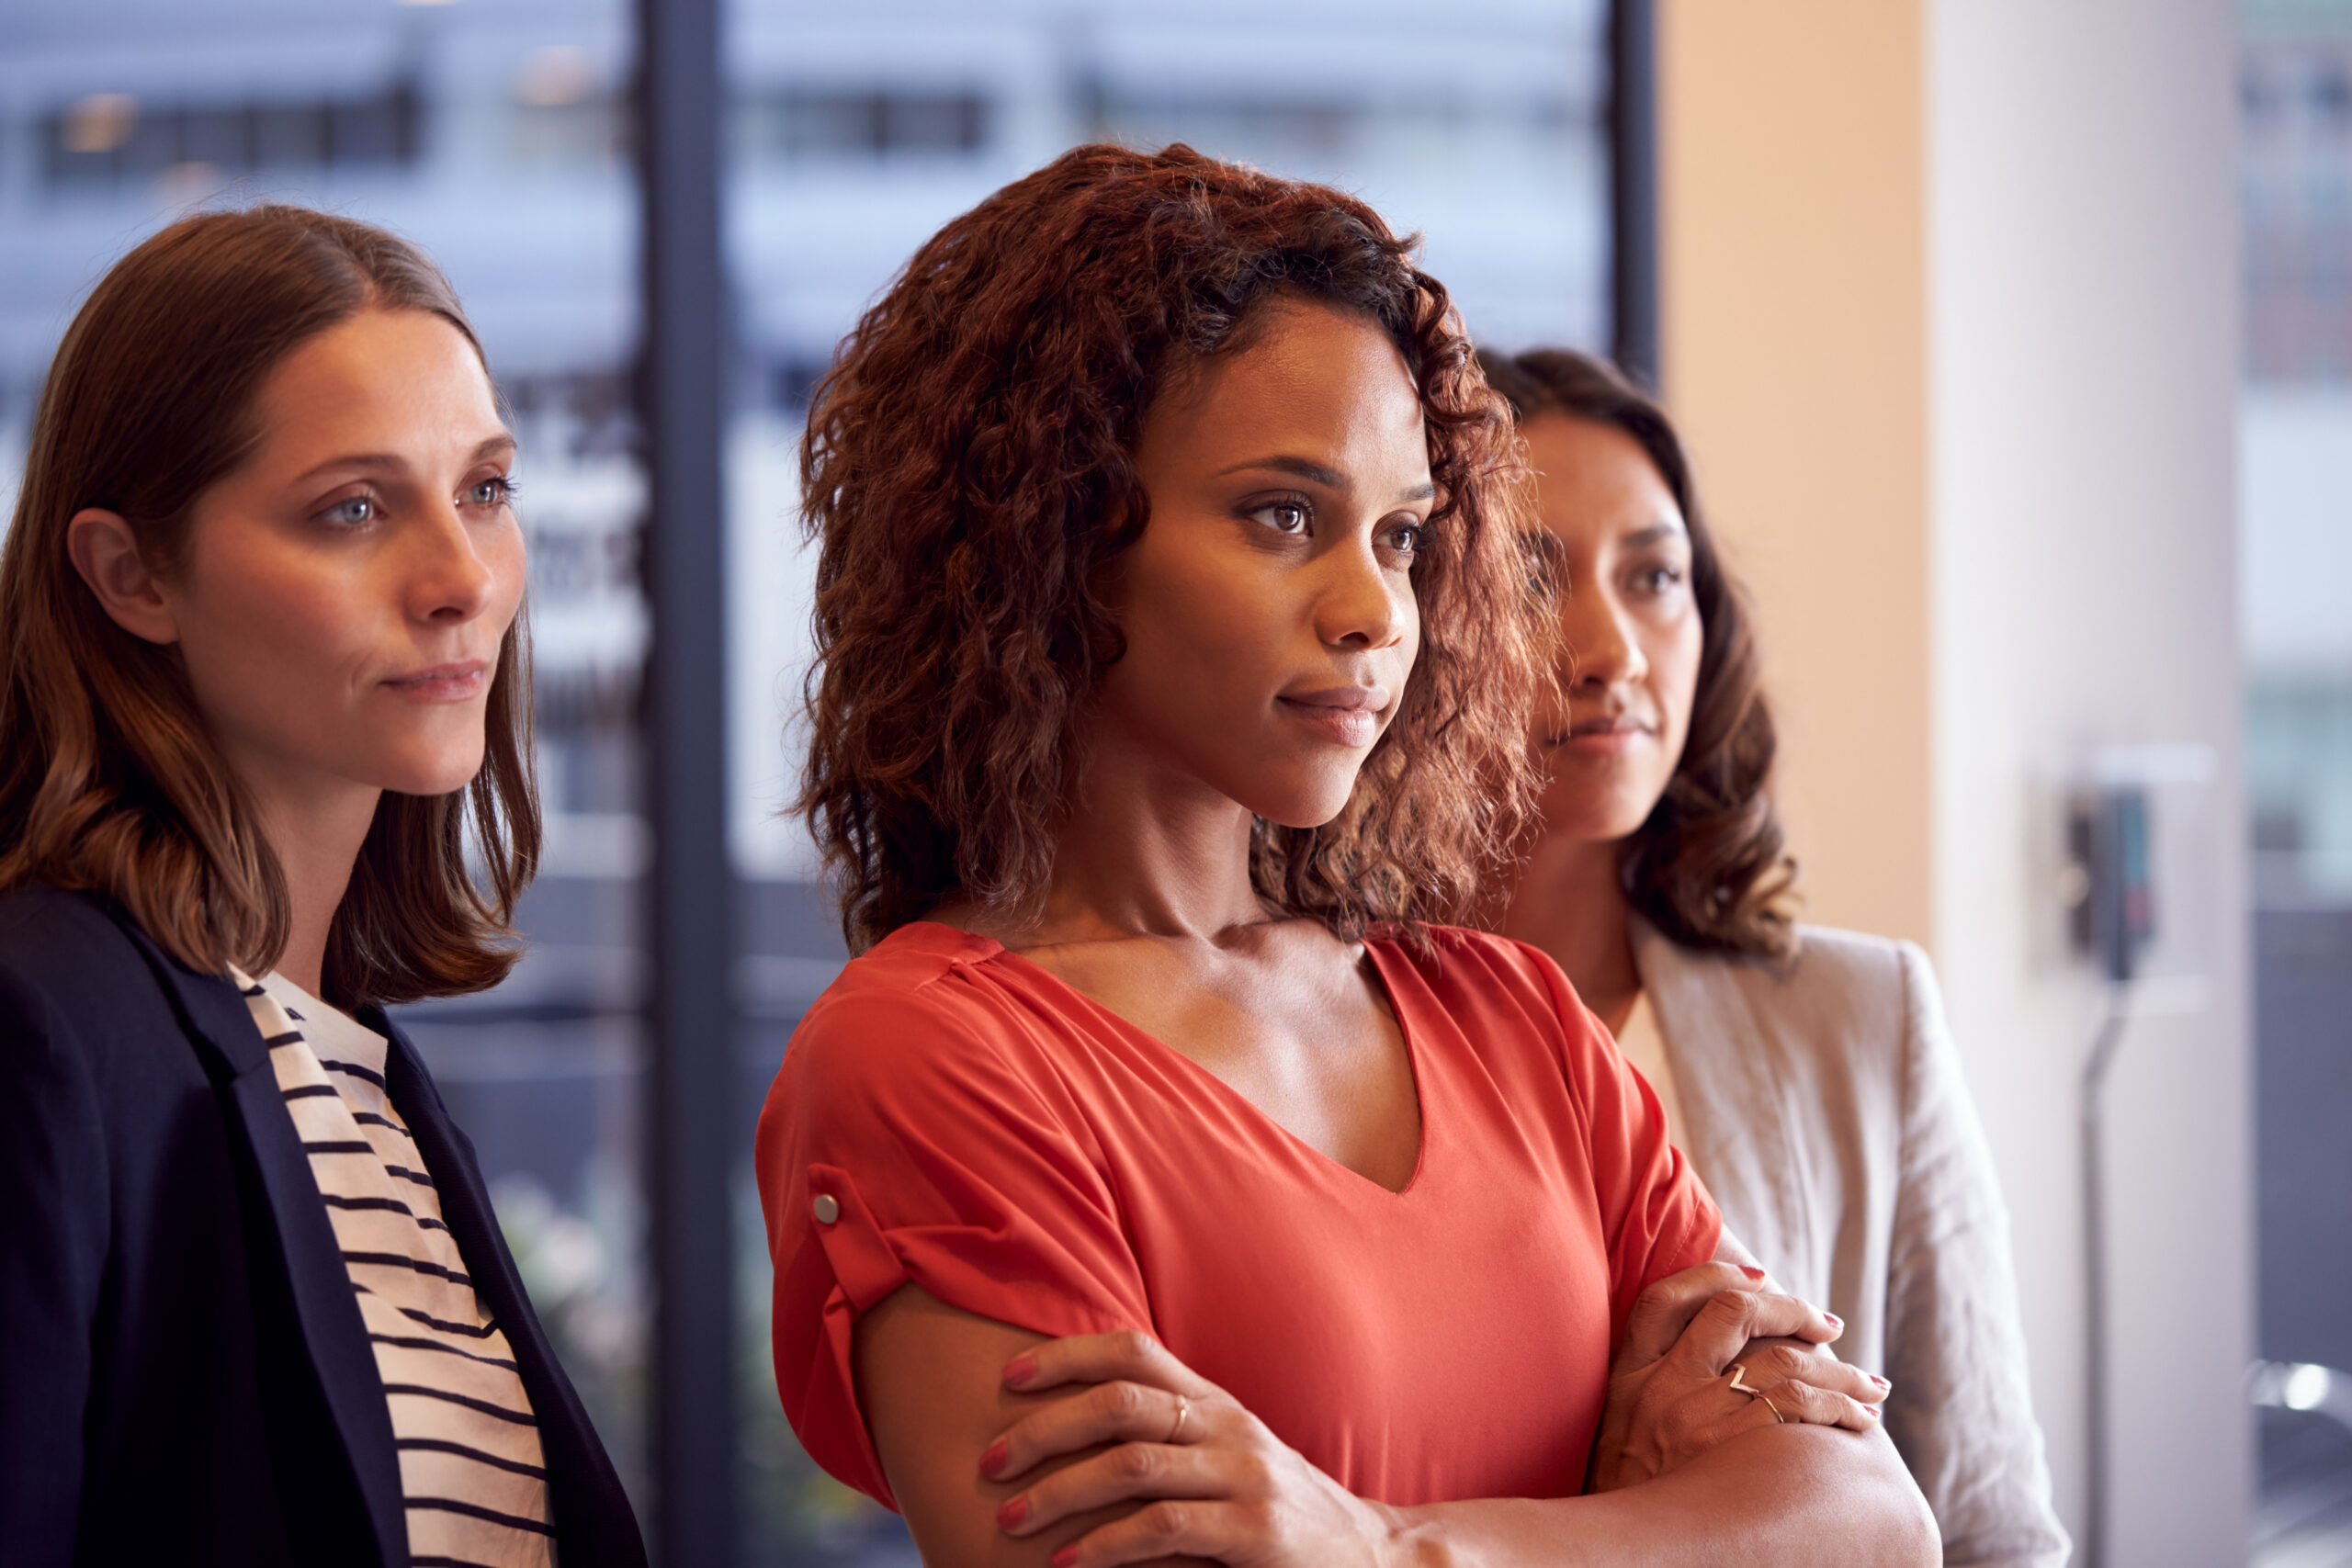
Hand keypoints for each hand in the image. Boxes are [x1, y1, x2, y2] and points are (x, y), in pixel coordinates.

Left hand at [980, 1330, 1401, 1567]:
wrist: (1372, 1558)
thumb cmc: (1273, 1511)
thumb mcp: (1223, 1458)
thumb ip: (1164, 1437)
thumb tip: (1061, 1428)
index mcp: (1213, 1400)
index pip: (1133, 1350)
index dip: (1066, 1355)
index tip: (1007, 1378)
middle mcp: (1228, 1426)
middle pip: (1121, 1401)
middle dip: (1043, 1429)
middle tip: (989, 1463)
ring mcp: (1245, 1476)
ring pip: (1133, 1464)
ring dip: (1060, 1491)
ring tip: (1010, 1518)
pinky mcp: (1256, 1532)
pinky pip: (1164, 1528)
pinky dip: (1105, 1546)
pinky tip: (1067, 1564)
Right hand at [1588, 1262, 1890, 1492]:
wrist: (1615, 1556)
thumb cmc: (1628, 1501)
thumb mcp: (1619, 1436)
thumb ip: (1651, 1396)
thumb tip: (1719, 1369)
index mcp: (1626, 1377)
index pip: (1664, 1299)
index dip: (1715, 1276)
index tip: (1761, 1277)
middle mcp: (1658, 1387)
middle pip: (1731, 1311)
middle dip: (1792, 1308)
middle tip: (1830, 1325)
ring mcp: (1692, 1418)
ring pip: (1782, 1360)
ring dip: (1840, 1371)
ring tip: (1872, 1387)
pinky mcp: (1727, 1453)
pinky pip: (1798, 1406)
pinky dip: (1840, 1405)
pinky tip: (1860, 1421)